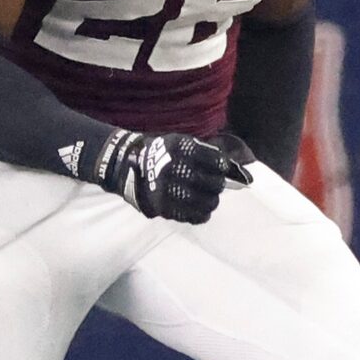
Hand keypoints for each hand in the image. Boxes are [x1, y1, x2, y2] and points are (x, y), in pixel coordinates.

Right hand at [84, 129, 251, 224]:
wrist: (126, 166)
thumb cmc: (161, 154)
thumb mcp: (179, 143)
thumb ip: (204, 152)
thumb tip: (234, 166)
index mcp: (181, 149)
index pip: (215, 161)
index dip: (222, 166)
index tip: (221, 168)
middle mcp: (175, 169)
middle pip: (213, 184)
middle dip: (218, 185)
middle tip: (216, 185)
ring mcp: (169, 190)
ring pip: (206, 203)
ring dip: (211, 201)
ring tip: (208, 199)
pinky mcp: (164, 207)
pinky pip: (192, 216)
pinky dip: (200, 214)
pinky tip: (199, 209)